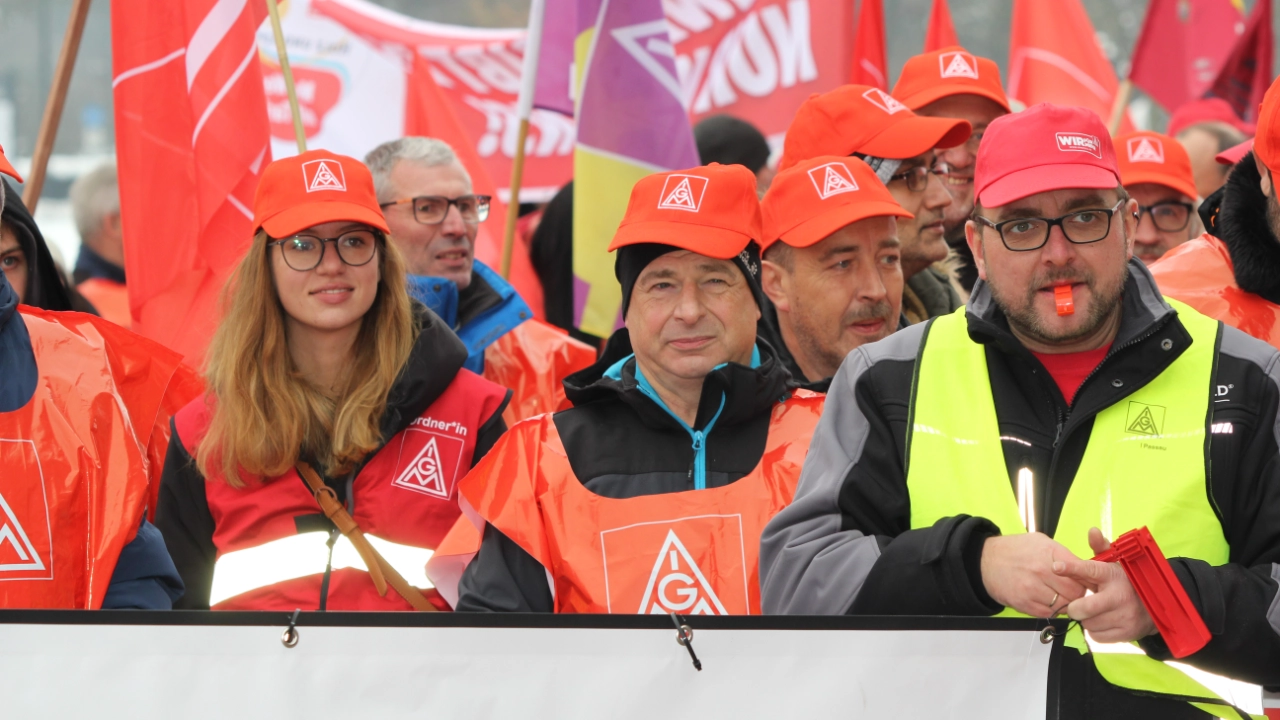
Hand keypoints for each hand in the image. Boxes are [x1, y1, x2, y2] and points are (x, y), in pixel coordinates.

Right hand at [980, 533, 1088, 617]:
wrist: (985, 561)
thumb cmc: (1014, 550)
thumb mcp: (1041, 542)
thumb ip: (1064, 555)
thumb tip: (1085, 568)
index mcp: (1050, 553)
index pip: (1082, 572)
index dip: (1087, 579)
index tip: (1087, 581)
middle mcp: (1042, 570)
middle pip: (1076, 592)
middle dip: (1078, 594)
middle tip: (1072, 591)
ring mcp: (1032, 588)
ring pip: (1064, 605)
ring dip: (1065, 603)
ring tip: (1058, 595)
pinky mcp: (1024, 603)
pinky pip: (1049, 613)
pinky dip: (1051, 610)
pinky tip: (1046, 600)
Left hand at [1054, 528, 1156, 642]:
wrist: (1154, 607)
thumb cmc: (1126, 582)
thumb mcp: (1115, 564)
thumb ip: (1100, 549)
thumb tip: (1092, 531)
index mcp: (1113, 576)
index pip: (1091, 570)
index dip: (1072, 568)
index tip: (1056, 566)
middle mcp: (1119, 596)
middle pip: (1084, 608)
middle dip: (1075, 608)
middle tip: (1077, 605)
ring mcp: (1124, 617)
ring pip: (1088, 623)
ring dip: (1087, 619)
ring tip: (1096, 611)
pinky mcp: (1126, 633)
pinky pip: (1097, 636)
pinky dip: (1096, 630)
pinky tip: (1103, 621)